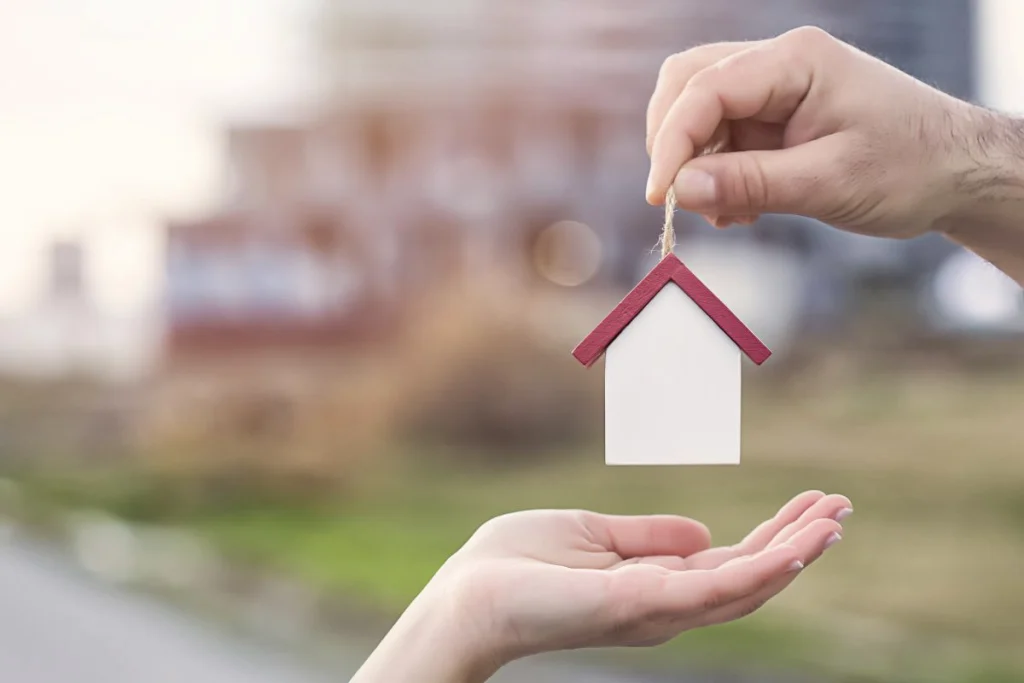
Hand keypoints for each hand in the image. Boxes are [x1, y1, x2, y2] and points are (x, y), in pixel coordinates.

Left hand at [352, 491, 850, 682]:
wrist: (467, 593)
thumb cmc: (516, 564)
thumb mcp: (591, 534)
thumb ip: (646, 537)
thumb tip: (702, 530)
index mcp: (653, 584)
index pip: (728, 563)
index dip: (773, 538)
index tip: (811, 506)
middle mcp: (665, 605)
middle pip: (749, 578)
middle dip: (797, 545)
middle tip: (841, 507)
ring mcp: (657, 611)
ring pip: (746, 587)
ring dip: (795, 555)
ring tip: (836, 520)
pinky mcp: (642, 606)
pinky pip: (717, 590)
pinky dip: (763, 570)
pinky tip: (797, 546)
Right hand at [645, 26, 983, 237]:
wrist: (957, 174)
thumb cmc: (910, 168)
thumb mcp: (829, 183)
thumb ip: (750, 183)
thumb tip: (680, 189)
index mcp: (797, 61)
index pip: (705, 89)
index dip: (672, 143)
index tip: (659, 197)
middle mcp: (781, 65)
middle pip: (689, 84)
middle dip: (672, 142)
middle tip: (676, 197)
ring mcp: (777, 90)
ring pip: (701, 113)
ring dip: (695, 164)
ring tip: (721, 212)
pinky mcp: (777, 119)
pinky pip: (724, 139)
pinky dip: (716, 174)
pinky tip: (738, 209)